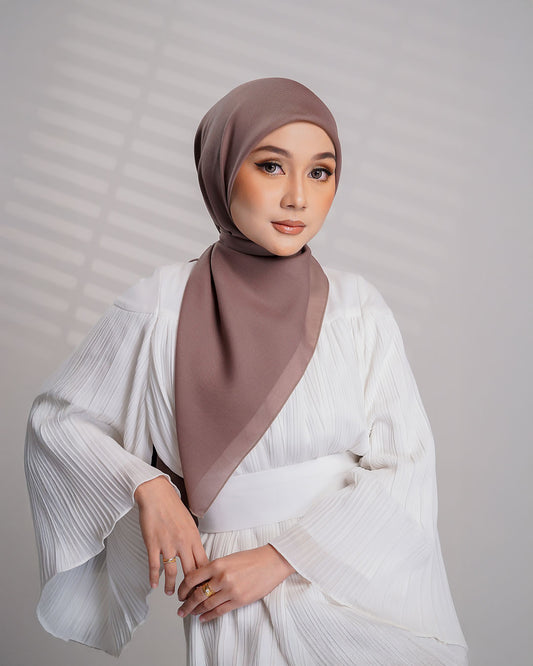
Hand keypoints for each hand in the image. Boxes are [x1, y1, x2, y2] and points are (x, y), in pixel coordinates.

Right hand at [134, 475, 208, 594]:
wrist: (156, 494)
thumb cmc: (172, 507)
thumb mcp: (189, 522)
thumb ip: (192, 539)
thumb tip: (196, 553)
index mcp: (194, 537)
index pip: (203, 563)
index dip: (204, 579)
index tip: (204, 588)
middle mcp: (183, 542)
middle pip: (190, 571)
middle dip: (190, 588)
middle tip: (189, 598)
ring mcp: (168, 543)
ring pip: (173, 572)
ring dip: (172, 586)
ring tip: (171, 593)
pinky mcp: (153, 543)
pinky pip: (154, 565)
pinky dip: (154, 577)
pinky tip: (154, 585)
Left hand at [176, 544, 294, 621]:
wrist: (271, 562)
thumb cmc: (251, 558)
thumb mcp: (228, 558)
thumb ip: (214, 569)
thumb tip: (199, 581)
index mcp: (217, 564)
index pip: (192, 578)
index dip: (183, 588)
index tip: (180, 594)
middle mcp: (221, 577)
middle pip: (196, 594)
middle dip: (186, 603)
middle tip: (180, 608)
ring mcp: (230, 590)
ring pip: (206, 604)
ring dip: (196, 611)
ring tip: (190, 613)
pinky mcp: (239, 600)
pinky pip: (219, 611)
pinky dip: (208, 616)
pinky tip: (203, 618)